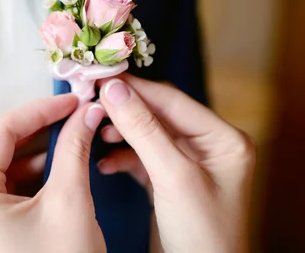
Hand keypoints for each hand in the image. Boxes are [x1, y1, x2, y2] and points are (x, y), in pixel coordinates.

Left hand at [0, 94, 107, 252]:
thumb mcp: (70, 202)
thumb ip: (74, 149)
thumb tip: (87, 113)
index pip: (1, 132)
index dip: (39, 109)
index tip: (71, 100)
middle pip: (0, 150)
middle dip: (39, 131)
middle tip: (74, 116)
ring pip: (5, 170)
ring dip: (38, 152)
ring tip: (71, 138)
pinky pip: (7, 192)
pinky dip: (33, 176)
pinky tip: (59, 168)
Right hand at [97, 75, 255, 252]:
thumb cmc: (204, 236)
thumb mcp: (173, 177)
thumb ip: (144, 130)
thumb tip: (115, 90)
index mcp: (223, 139)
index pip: (173, 100)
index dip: (135, 88)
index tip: (102, 78)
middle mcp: (207, 147)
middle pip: (157, 115)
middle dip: (124, 110)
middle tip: (92, 100)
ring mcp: (187, 164)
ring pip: (146, 135)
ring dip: (120, 133)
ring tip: (97, 132)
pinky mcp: (168, 181)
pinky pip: (141, 158)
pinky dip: (121, 158)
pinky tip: (104, 163)